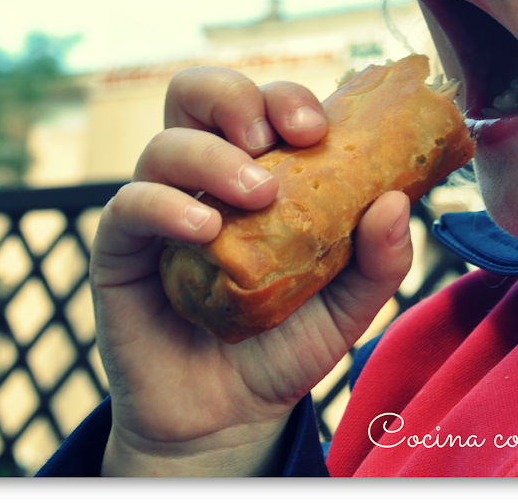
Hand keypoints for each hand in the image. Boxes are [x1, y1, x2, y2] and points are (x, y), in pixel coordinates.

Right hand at [91, 67, 413, 475]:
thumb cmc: (281, 350)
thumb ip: (377, 261)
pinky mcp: (120, 249)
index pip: (259, 108)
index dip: (285, 100)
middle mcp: (200, 183)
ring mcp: (157, 211)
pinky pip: (129, 205)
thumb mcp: (346, 309)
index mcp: (253, 176)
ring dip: (212, 158)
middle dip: (234, 98)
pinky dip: (165, 204)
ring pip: (165, 146)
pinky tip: (204, 229)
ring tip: (257, 195)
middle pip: (195, 97)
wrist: (227, 419)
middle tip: (272, 137)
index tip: (318, 129)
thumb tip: (397, 202)